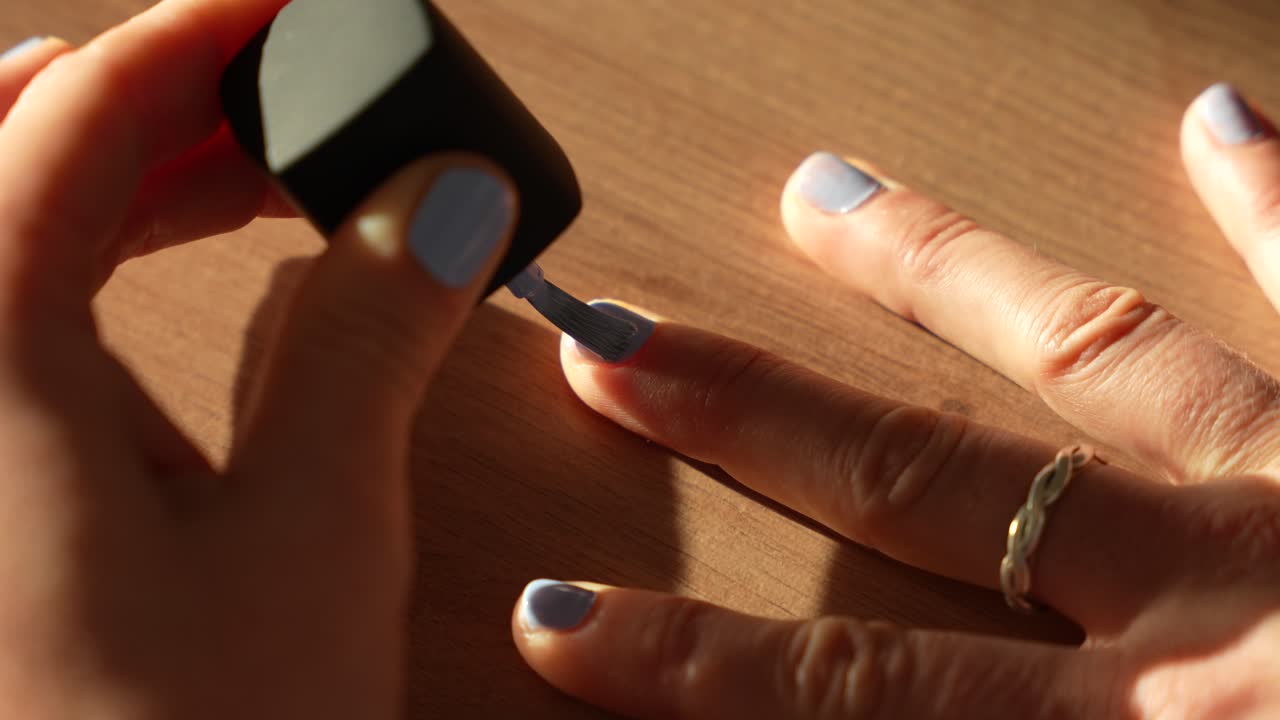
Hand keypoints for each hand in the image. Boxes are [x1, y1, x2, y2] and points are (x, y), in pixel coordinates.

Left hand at [0, 2, 514, 716]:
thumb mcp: (312, 533)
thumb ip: (372, 334)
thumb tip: (443, 199)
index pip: (71, 111)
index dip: (200, 29)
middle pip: (4, 152)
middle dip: (156, 101)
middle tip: (290, 103)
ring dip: (120, 179)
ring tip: (253, 178)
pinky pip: (2, 318)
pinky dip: (87, 265)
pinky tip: (169, 281)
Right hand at [512, 84, 1279, 717]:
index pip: (861, 691)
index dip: (697, 655)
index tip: (568, 613)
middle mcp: (1217, 596)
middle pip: (924, 479)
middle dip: (752, 414)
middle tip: (619, 349)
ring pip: (1089, 349)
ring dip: (939, 271)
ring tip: (821, 195)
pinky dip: (1264, 204)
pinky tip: (1219, 125)